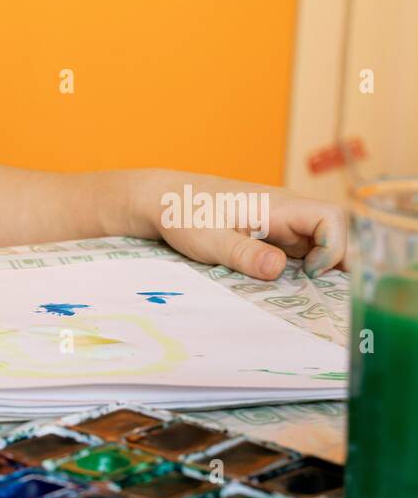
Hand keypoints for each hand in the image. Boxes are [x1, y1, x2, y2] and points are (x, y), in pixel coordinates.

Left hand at [147, 173, 347, 279]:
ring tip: (303, 297)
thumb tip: (278, 269)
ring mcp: (280, 225)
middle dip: (332, 264)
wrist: (164, 200)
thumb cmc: (186, 213)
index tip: (308, 272)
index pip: (332, 217)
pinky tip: (284, 290)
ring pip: (315, 246)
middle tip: (315, 294)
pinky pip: (294, 252)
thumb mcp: (211, 239)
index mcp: (280, 206)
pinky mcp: (268, 236)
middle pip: (331, 234)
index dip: (334, 246)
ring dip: (313, 271)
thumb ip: (245, 254)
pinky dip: (295, 270)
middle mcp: (287, 213)